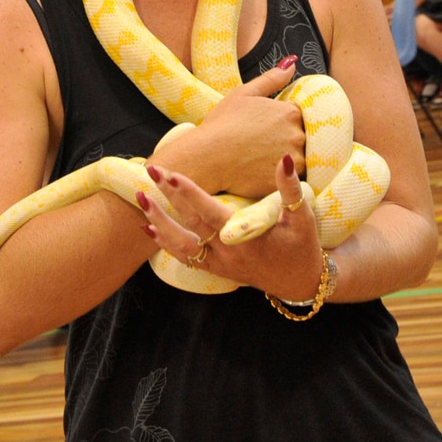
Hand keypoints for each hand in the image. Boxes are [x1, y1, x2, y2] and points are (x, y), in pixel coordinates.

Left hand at [137, 154, 322, 299]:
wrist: (300, 282)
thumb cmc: (302, 245)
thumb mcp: (302, 216)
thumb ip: (289, 189)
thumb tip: (284, 160)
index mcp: (245, 238)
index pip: (209, 212)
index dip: (189, 193)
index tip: (170, 174)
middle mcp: (227, 253)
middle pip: (189, 223)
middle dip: (167, 197)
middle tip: (151, 170)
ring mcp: (218, 264)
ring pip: (180, 244)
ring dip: (158, 221)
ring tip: (140, 199)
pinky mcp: (215, 269)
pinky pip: (185, 257)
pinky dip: (165, 243)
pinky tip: (148, 226)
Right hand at [151, 61, 305, 198]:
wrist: (205, 158)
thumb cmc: (221, 124)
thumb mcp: (243, 94)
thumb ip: (271, 78)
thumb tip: (292, 62)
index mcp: (290, 112)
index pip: (298, 118)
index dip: (281, 124)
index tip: (264, 130)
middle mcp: (297, 135)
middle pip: (301, 139)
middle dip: (285, 142)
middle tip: (259, 147)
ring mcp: (294, 160)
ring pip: (298, 161)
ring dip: (285, 161)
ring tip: (259, 161)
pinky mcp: (286, 182)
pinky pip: (291, 181)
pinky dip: (279, 178)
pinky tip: (260, 174)